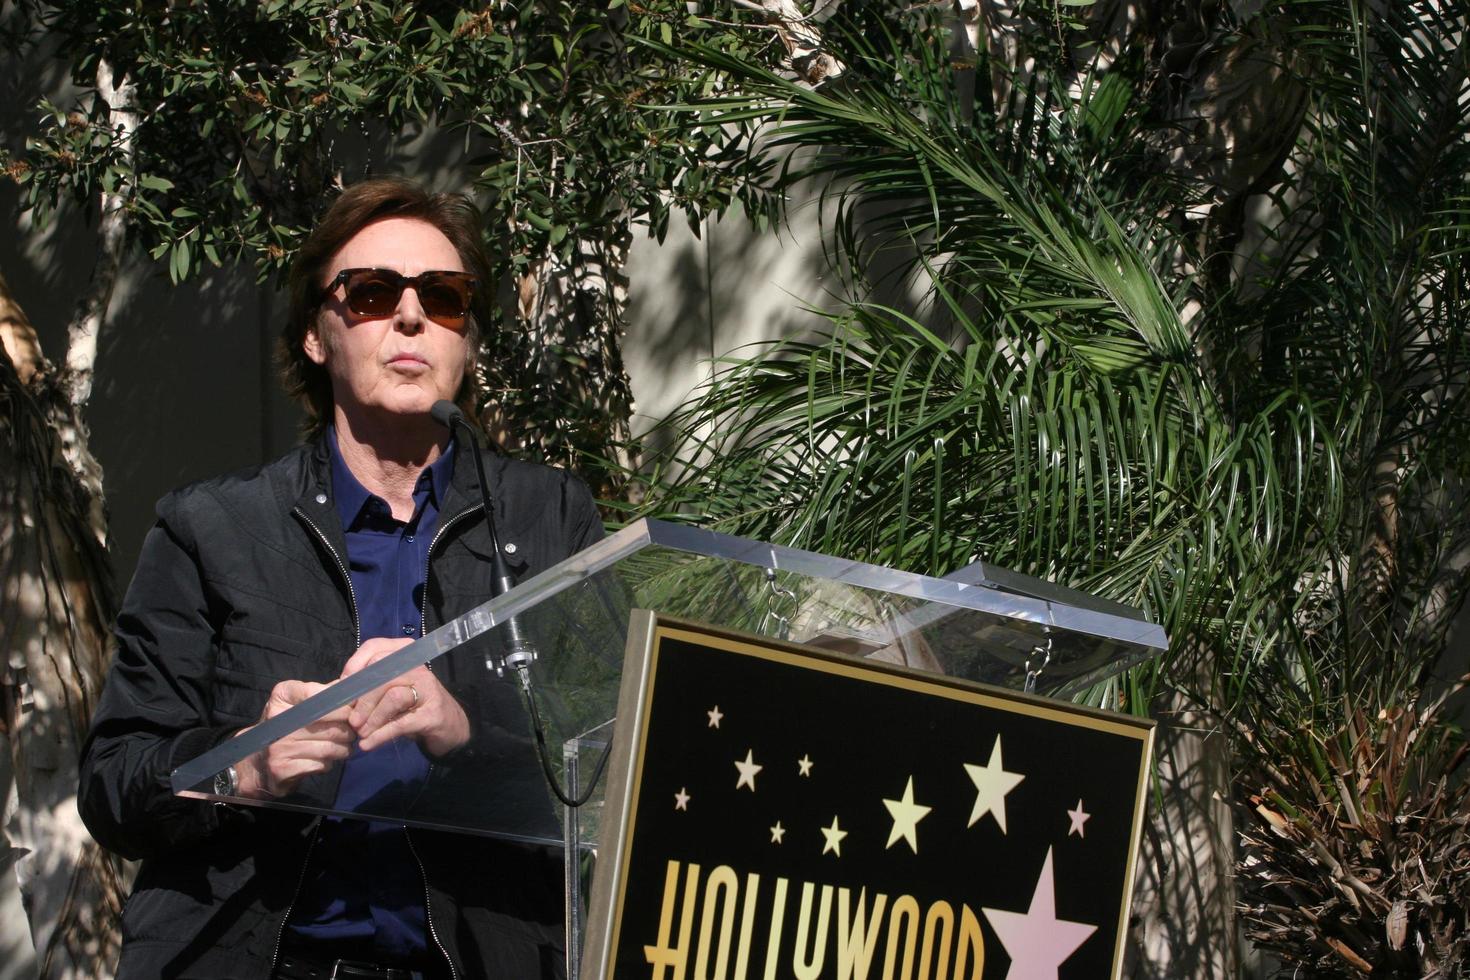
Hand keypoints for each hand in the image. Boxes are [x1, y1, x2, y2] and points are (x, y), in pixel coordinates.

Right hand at [236, 680, 353, 798]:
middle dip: (348, 729)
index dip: (342, 705)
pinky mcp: (282, 768)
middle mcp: (277, 719)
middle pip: (330, 723)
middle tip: (353, 732)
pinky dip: (329, 763)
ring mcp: (277, 745)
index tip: (353, 710)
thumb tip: (353, 683)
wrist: (258, 761)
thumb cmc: (287, 726)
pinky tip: (326, 760)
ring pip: (329, 746)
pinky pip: (321, 765)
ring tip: (344, 746)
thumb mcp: (300, 702)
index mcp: (282, 695)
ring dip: (343, 748)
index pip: (320, 696)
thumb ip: (325, 693)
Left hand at [341, 637, 470, 756]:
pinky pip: (401, 723)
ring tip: (361, 733)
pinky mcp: (432, 714)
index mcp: (404, 654)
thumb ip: (368, 685)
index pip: (374, 647)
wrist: (449, 726)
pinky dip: (381, 735)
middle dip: (362, 699)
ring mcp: (427, 689)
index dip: (354, 665)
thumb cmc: (412, 705)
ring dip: (372, 718)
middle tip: (352, 721)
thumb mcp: (390, 689)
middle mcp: (417, 667)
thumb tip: (337, 692)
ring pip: (392, 697)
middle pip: (381, 673)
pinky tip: (368, 744)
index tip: (342, 688)